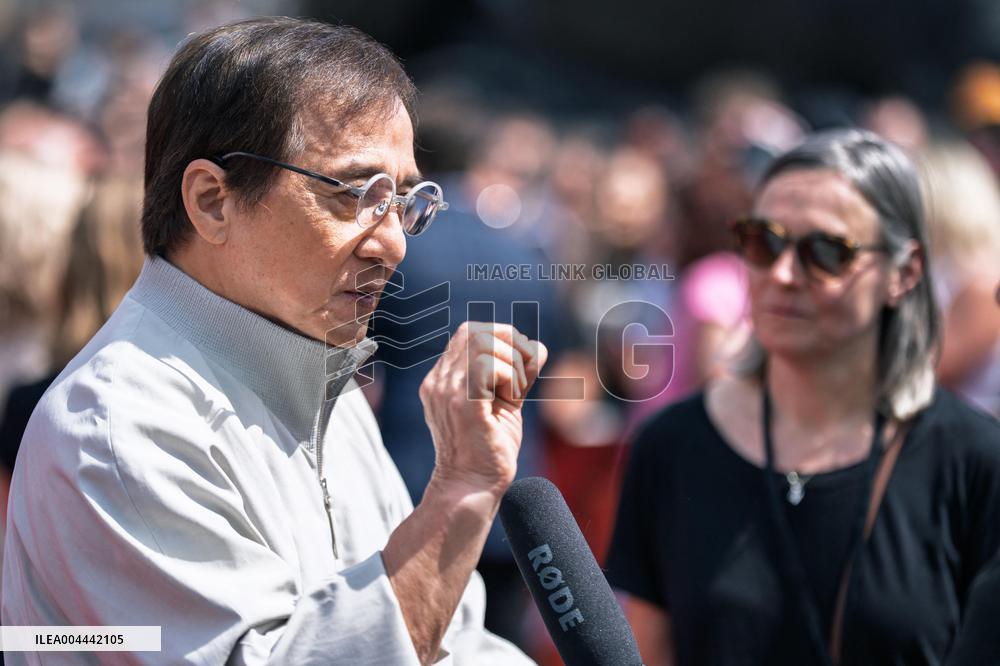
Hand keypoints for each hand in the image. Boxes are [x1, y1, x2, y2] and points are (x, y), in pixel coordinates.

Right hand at [419, 322, 547, 495]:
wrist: (472, 488)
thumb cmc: (489, 450)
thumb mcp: (505, 404)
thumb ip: (517, 375)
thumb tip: (537, 347)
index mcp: (443, 380)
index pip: (469, 333)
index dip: (500, 337)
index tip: (519, 364)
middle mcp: (439, 381)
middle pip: (475, 332)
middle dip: (509, 345)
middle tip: (522, 375)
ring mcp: (446, 390)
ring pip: (483, 343)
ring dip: (511, 362)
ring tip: (515, 391)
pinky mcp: (462, 403)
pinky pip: (488, 365)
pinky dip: (509, 376)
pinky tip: (511, 398)